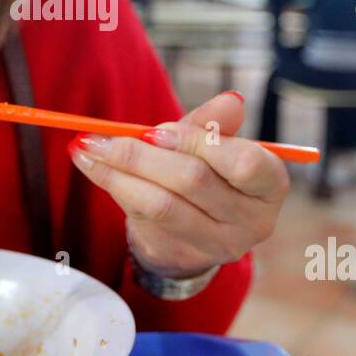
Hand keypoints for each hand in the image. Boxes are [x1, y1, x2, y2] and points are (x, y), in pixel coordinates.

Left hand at [67, 92, 289, 278]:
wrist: (192, 228)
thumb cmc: (207, 172)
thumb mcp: (212, 144)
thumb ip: (213, 124)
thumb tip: (230, 100)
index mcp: (270, 184)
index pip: (244, 162)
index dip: (197, 142)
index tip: (155, 129)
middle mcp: (253, 221)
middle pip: (193, 181)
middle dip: (142, 154)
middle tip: (100, 136)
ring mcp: (219, 245)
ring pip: (161, 204)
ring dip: (116, 172)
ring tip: (85, 148)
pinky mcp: (184, 256)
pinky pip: (143, 219)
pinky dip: (113, 188)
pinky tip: (91, 166)